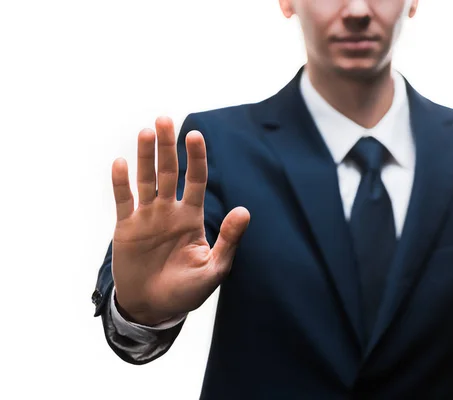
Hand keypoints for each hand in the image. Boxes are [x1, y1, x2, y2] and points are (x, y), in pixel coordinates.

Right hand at [110, 116, 249, 325]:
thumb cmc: (188, 291)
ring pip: (146, 180)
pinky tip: (120, 163)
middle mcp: (169, 211)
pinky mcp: (126, 228)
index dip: (196, 158)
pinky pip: (124, 200)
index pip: (196, 180)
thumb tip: (244, 210)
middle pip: (169, 172)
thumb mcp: (214, 268)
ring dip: (144, 156)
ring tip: (145, 132)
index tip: (196, 135)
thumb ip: (229, 240)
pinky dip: (121, 183)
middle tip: (164, 120)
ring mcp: (147, 217)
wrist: (154, 308)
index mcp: (192, 216)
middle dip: (167, 146)